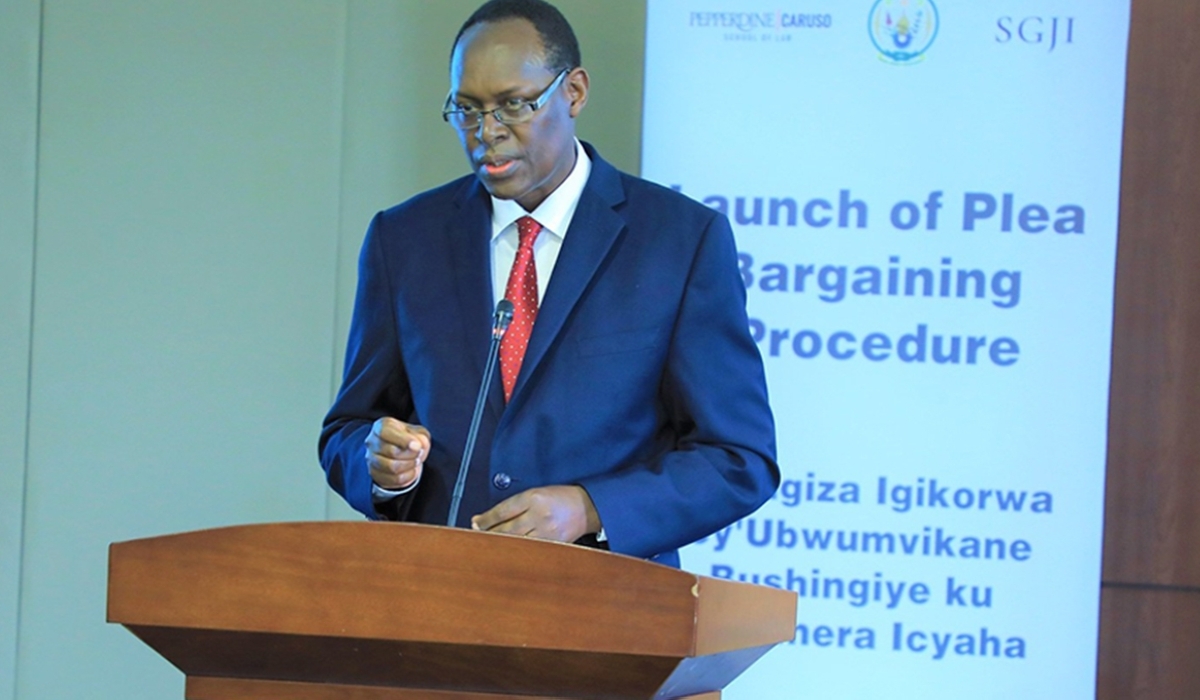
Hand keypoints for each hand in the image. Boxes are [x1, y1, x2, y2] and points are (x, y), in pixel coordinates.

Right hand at [365, 418, 430, 489]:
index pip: (386, 432)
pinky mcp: (375, 474)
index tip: (417, 446)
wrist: (400, 453)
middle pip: (392, 451)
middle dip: (411, 454)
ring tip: (416, 461)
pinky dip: (408, 476)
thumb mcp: (418, 433)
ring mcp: (371, 459)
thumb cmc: (408, 439)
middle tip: (420, 454)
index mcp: (381, 426)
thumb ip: (421, 437)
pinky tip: (412, 470)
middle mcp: (372, 442)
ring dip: (410, 465)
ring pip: (392, 467)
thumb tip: (419, 446)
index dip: (404, 440)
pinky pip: (395, 479)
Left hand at [471, 485, 600, 542]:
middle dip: (489, 533)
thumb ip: (516, 504)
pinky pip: (529, 550)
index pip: (503, 511)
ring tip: (488, 545)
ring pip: (516, 542)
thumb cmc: (561, 497)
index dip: (486, 519)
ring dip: (500, 544)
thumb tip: (492, 517)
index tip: (475, 523)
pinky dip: (517, 551)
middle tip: (477, 536)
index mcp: (534, 498)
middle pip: (506, 528)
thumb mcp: (537, 492)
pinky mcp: (552, 544)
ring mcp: (546, 532)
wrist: (587, 507)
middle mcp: (539, 515)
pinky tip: (508, 552)